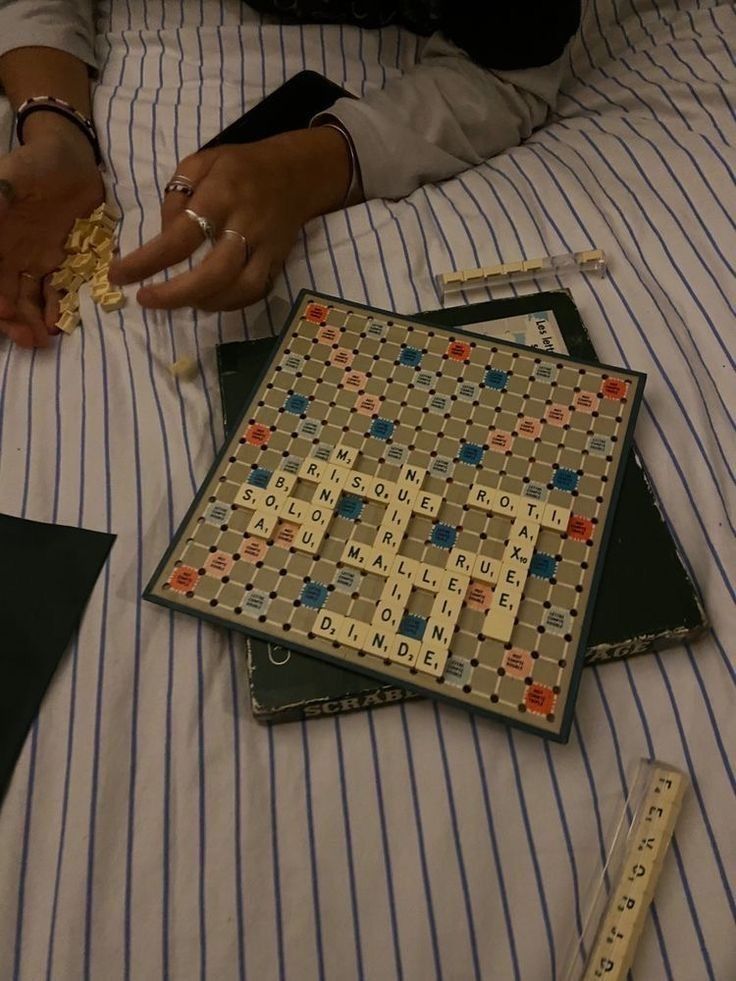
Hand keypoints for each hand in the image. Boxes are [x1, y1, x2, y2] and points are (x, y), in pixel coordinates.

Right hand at [0, 119, 103, 347]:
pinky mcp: (68, 260)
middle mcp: (14, 256)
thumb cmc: (32, 166)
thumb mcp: (8, 182)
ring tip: (44, 339)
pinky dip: (60, 307)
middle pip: (11, 297)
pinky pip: (62, 290)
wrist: (68, 158)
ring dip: (37, 321)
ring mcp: (40, 260)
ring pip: (34, 299)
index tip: (4, 312)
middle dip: (17, 322)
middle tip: (30, 341)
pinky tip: (60, 322)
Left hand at [109, 128, 350, 311]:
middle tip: (145, 299)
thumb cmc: (240, 168)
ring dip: (203, 302)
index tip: (119, 275)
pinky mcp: (278, 262)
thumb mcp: (200, 163)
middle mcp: (246, 224)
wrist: (297, 173)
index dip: (147, 261)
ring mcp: (266, 247)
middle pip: (213, 273)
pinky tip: (207, 300)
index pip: (180, 237)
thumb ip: (176, 197)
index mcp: (221, 194)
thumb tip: (162, 237)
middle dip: (175, 295)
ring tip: (177, 300)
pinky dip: (229, 303)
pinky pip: (255, 292)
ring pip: (238, 289)